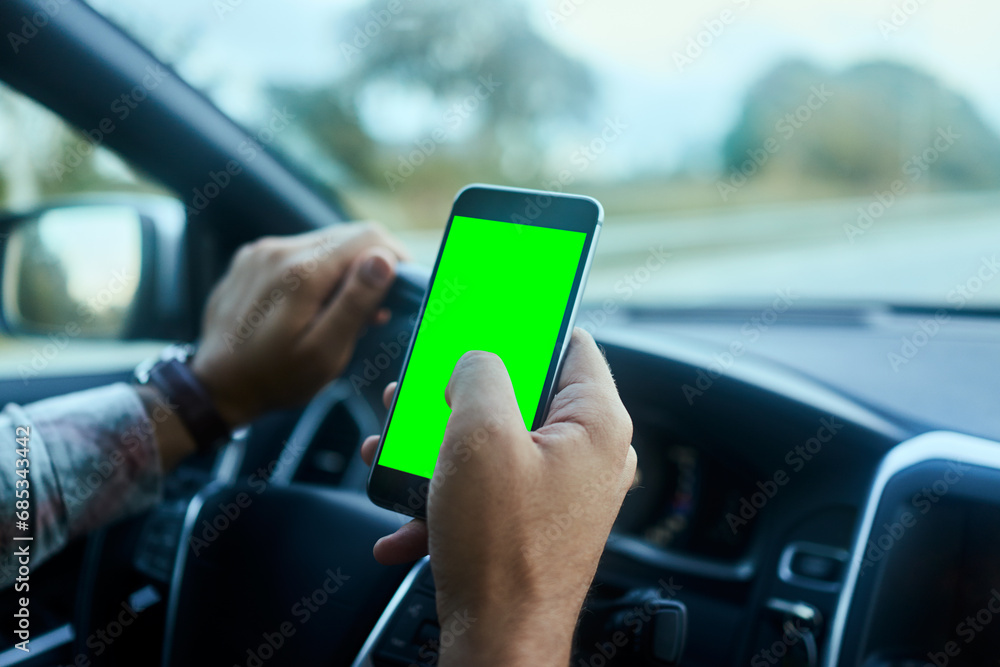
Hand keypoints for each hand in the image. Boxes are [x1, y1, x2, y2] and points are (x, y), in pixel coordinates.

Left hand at [192, 223, 407, 426]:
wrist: (216, 387)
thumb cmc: (276, 379)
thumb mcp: (325, 353)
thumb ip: (355, 302)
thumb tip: (384, 259)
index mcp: (302, 272)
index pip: (369, 237)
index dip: (395, 258)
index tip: (400, 289)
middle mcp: (279, 250)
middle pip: (346, 236)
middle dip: (369, 266)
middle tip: (373, 309)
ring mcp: (260, 251)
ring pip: (323, 243)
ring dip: (342, 270)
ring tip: (339, 311)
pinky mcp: (251, 258)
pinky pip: (298, 252)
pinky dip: (315, 272)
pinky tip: (310, 306)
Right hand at [361, 329, 635, 665]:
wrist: (497, 644)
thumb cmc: (500, 550)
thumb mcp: (479, 435)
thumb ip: (481, 372)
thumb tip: (478, 359)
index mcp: (597, 423)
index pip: (569, 341)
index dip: (524, 322)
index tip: (487, 314)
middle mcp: (590, 455)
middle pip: (522, 393)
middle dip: (460, 395)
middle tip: (420, 396)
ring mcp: (564, 492)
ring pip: (497, 442)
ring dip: (441, 446)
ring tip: (395, 456)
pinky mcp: (537, 523)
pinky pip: (490, 489)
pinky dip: (448, 495)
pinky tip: (406, 519)